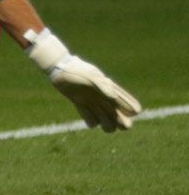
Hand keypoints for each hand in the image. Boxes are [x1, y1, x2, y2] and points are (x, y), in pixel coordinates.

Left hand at [27, 30, 142, 130]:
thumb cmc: (77, 71)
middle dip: (123, 122)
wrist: (59, 68)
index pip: (127, 101)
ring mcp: (93, 102)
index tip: (135, 112)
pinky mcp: (81, 104)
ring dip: (107, 124)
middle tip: (123, 125)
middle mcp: (103, 98)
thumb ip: (102, 85)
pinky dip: (91, 121)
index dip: (132, 108)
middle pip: (119, 115)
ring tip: (103, 123)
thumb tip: (112, 96)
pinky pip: (89, 119)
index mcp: (110, 90)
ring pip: (106, 119)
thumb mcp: (90, 76)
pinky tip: (90, 120)